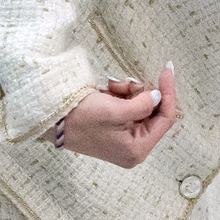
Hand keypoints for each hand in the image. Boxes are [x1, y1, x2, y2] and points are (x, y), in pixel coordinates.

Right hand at [57, 65, 180, 167]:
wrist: (51, 119)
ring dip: (129, 92)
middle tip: (125, 82)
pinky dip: (121, 96)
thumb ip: (143, 104)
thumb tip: (159, 95)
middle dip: (142, 93)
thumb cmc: (80, 118)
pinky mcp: (115, 129)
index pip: (165, 119)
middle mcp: (134, 148)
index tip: (167, 70)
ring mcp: (125, 139)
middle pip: (154, 113)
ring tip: (111, 87)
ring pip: (141, 107)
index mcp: (137, 149)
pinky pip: (129, 108)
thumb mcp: (115, 110)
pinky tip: (107, 92)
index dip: (168, 93)